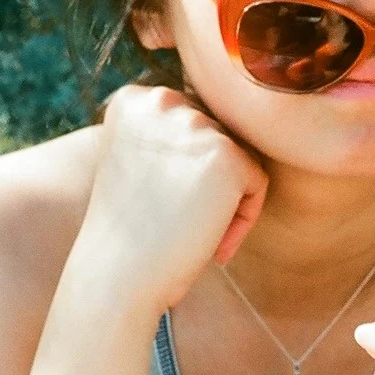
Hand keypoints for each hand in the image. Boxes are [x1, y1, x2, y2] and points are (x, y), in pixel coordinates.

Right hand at [77, 85, 267, 313]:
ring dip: (226, 202)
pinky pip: (257, 184)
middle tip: (177, 224)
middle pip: (219, 138)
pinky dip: (243, 218)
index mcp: (135, 100)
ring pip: (240, 161)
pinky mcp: (225, 156)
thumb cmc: (130, 231)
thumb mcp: (139, 163)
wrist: (117, 274)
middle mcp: (162, 101)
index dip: (186, 172)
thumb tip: (221, 133)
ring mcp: (194, 125)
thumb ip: (172, 137)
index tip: (164, 203)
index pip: (192, 126)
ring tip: (191, 233)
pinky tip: (210, 242)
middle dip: (209, 186)